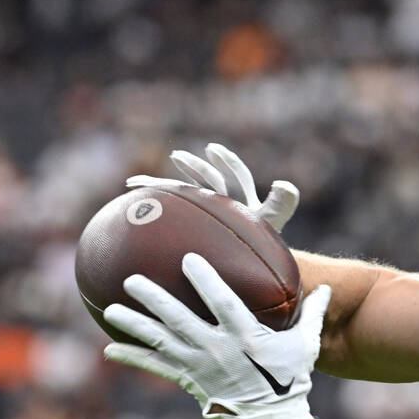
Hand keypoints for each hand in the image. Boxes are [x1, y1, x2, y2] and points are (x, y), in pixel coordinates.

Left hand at [102, 252, 330, 418]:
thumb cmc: (290, 378)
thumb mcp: (305, 345)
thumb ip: (312, 314)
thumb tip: (326, 288)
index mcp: (245, 335)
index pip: (222, 302)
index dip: (205, 280)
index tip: (188, 258)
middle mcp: (216, 348)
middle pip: (179, 320)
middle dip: (154, 298)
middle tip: (132, 279)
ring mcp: (199, 365)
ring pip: (161, 341)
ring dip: (134, 324)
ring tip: (112, 309)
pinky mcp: (188, 380)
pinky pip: (156, 366)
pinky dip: (133, 356)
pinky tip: (109, 348)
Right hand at [127, 142, 299, 231]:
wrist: (253, 269)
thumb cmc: (264, 245)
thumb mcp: (274, 222)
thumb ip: (282, 204)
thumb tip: (285, 183)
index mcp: (245, 200)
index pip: (237, 177)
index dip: (226, 163)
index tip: (212, 149)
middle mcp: (227, 202)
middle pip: (211, 181)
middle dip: (195, 168)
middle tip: (178, 157)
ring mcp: (211, 211)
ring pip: (190, 192)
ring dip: (170, 183)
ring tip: (145, 180)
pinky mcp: (197, 220)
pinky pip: (176, 207)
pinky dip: (156, 199)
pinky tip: (133, 192)